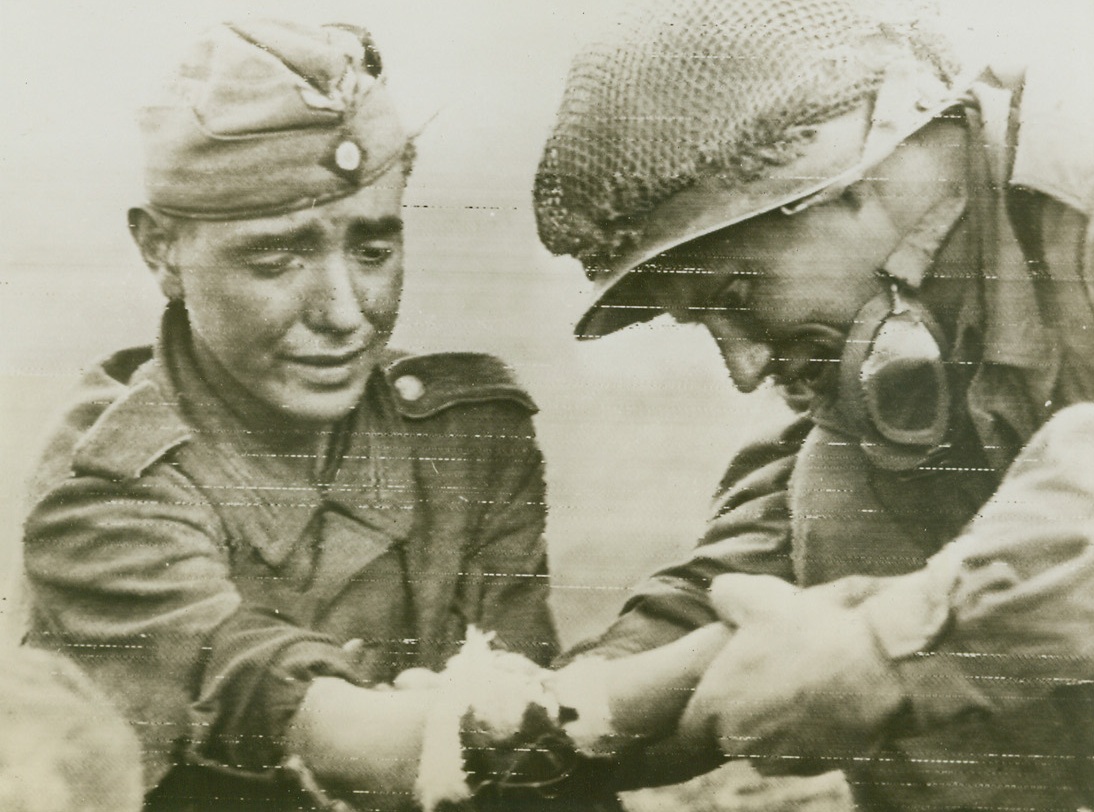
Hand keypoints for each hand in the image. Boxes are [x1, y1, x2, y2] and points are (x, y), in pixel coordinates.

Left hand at [678, 574, 905, 774]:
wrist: (877, 663)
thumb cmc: (810, 627)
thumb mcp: (756, 595)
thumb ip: (725, 594)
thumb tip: (719, 594)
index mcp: (717, 705)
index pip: (691, 727)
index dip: (707, 704)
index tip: (727, 684)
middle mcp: (743, 740)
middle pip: (732, 734)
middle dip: (745, 711)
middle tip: (771, 676)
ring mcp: (782, 758)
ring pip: (769, 745)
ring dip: (778, 723)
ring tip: (803, 683)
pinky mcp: (821, 766)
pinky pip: (806, 752)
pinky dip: (812, 733)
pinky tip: (829, 699)